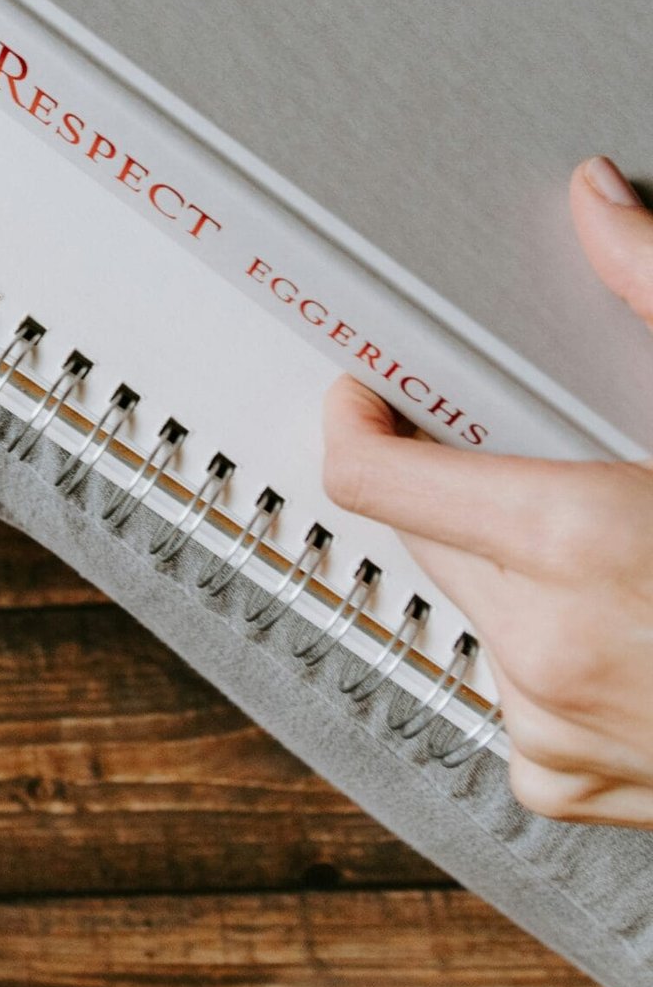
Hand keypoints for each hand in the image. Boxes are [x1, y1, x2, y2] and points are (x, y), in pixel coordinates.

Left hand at [322, 157, 652, 824]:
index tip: (369, 396)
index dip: (361, 422)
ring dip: (519, 575)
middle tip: (562, 462)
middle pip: (427, 533)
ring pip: (476, 609)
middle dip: (465, 485)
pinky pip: (514, 694)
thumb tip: (596, 205)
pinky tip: (635, 637)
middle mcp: (542, 645)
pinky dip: (552, 659)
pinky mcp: (564, 782)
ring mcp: (548, 725)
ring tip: (632, 561)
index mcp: (574, 541)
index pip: (376, 476)